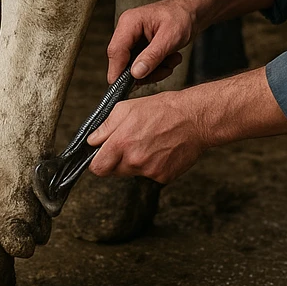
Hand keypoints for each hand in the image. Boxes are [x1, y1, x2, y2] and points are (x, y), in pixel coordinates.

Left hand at [87, 91, 208, 183]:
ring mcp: (149, 171)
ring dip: (136, 162)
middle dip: (117, 160)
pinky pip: (151, 175)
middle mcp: (134, 160)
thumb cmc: (162, 109)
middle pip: (114, 172)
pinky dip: (153, 165)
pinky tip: (161, 150)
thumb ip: (105, 126)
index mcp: (121, 143)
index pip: (97, 168)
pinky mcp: (164, 176)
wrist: (194, 118)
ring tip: (149, 143)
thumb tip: (92, 140)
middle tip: (131, 143)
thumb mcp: (127, 108)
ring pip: (132, 173)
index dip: (98, 161)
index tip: (103, 155)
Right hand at [107, 0, 196, 83]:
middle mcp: (127, 31)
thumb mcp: (170, 38)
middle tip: (163, 70)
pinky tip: (170, 59)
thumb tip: (135, 74)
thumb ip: (152, 56)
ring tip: (171, 61)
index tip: (122, 88)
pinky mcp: (140, 48)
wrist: (192, 13)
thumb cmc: (182, 17)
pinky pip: (142, 66)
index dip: (117, 71)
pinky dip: (157, 68)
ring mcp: (133, 40)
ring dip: (154, 70)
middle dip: (144, 71)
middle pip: (123, 61)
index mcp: (129, 22)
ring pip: (134, 67)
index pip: (116, 51)